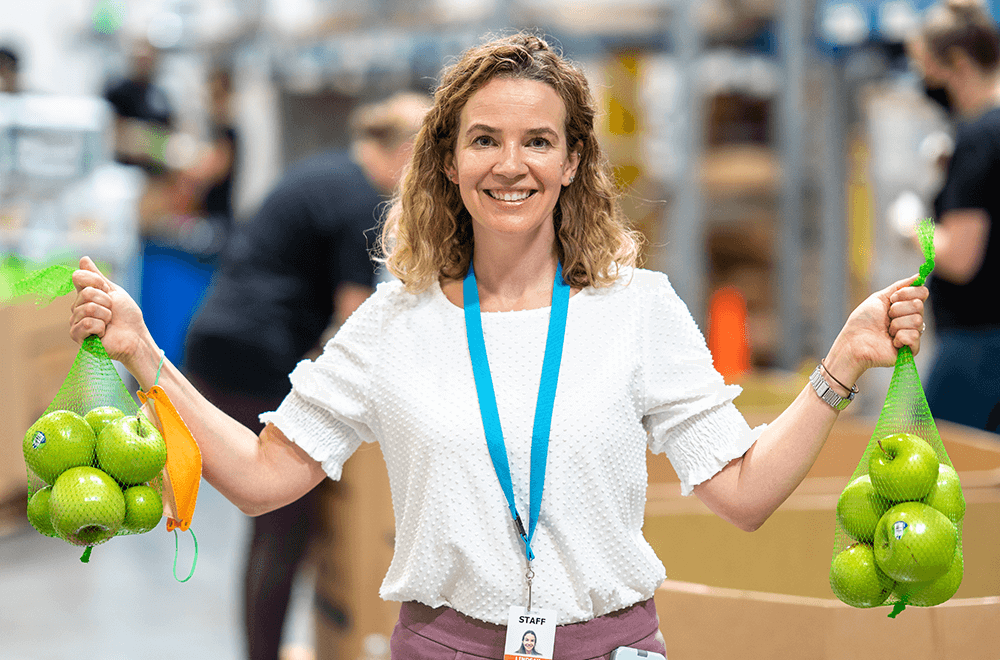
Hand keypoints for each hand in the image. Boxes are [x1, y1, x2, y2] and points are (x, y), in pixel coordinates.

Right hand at [70, 256, 154, 372]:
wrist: (136, 337)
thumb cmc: (127, 316)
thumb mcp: (113, 291)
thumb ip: (96, 277)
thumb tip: (83, 258)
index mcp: (84, 295)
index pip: (79, 277)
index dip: (98, 282)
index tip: (108, 291)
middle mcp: (77, 307)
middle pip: (86, 293)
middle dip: (106, 301)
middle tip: (112, 312)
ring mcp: (76, 322)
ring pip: (88, 308)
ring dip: (106, 315)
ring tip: (109, 323)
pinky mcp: (77, 336)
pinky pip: (87, 323)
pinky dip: (101, 327)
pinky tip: (103, 333)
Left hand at [825, 275, 928, 384]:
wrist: (853, 342)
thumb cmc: (862, 321)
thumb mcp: (879, 298)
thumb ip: (900, 287)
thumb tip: (919, 276)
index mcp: (904, 307)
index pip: (922, 293)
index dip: (908, 293)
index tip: (892, 299)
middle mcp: (911, 319)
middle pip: (919, 305)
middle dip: (898, 309)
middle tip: (886, 317)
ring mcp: (912, 334)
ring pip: (918, 320)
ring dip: (896, 324)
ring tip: (886, 332)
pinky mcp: (911, 349)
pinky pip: (915, 336)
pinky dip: (900, 337)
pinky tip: (892, 342)